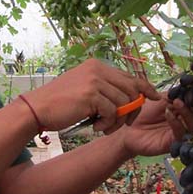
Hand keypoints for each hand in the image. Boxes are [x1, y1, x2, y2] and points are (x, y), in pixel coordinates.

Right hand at [21, 59, 161, 133]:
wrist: (37, 109)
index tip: (155, 97)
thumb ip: (105, 89)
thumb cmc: (60, 103)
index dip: (145, 88)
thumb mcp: (85, 89)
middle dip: (132, 110)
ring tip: (105, 127)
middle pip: (131, 89)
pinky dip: (108, 124)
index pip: (129, 76)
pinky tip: (97, 128)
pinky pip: (113, 112)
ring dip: (118, 120)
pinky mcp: (91, 95)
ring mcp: (94, 81)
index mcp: (97, 66)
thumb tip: (132, 97)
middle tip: (124, 124)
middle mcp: (97, 69)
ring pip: (123, 102)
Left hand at [117, 93, 192, 157]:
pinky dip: (176, 122)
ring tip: (177, 102)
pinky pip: (180, 134)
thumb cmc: (145, 111)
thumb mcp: (163, 97)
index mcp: (189, 111)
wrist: (128, 126)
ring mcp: (183, 135)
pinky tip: (168, 113)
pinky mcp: (173, 145)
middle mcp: (189, 124)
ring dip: (188, 113)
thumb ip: (178, 93)